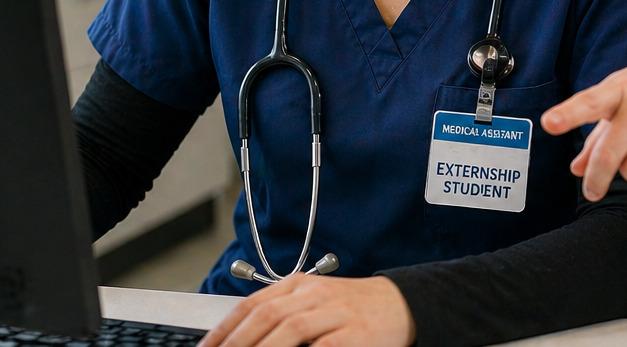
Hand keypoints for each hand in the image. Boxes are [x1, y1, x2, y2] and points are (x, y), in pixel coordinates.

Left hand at [196, 274, 414, 346]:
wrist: (402, 304)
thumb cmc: (352, 308)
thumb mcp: (314, 301)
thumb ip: (281, 313)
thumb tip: (238, 338)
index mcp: (300, 285)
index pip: (253, 304)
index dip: (224, 329)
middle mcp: (316, 295)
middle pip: (267, 316)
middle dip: (237, 344)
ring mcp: (337, 314)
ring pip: (291, 330)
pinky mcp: (356, 335)